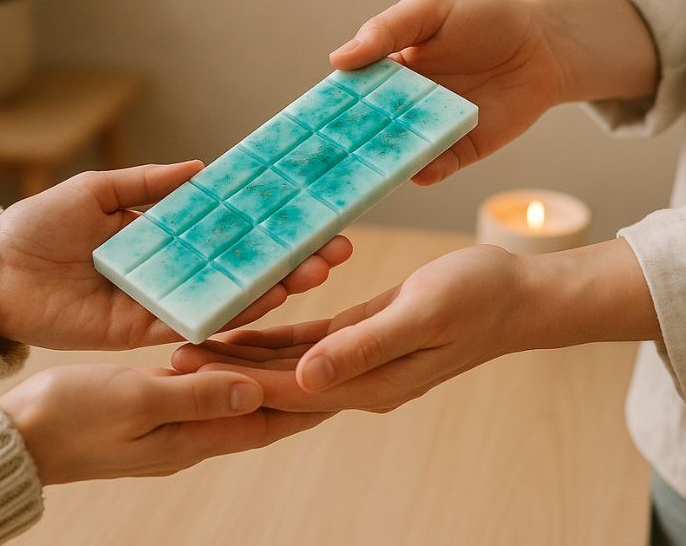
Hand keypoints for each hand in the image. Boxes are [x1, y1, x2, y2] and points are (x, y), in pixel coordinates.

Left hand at [0, 162, 352, 348]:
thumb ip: (151, 182)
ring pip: (232, 297)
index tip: (313, 214)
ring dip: (276, 287)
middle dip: (293, 259)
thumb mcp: (100, 188)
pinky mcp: (147, 328)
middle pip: (245, 266)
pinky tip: (268, 301)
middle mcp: (178, 267)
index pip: (233, 229)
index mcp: (170, 232)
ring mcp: (167, 299)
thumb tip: (204, 166)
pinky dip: (232, 313)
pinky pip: (197, 322)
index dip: (272, 223)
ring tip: (315, 272)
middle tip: (335, 250)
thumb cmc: (42, 222)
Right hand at [0, 363, 329, 483]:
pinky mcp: (157, 405)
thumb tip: (254, 393)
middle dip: (299, 383)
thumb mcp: (135, 402)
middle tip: (335, 356)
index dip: (309, 402)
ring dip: (268, 371)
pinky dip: (230, 363)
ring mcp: (175, 420)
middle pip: (261, 406)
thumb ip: (195, 397)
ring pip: (237, 391)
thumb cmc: (69, 419)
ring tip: (301, 344)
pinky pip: (208, 381)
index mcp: (193, 437)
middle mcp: (193, 432)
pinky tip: (239, 342)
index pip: (269, 421)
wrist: (19, 434)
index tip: (346, 381)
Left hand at [171, 245, 528, 412]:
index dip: (234, 381)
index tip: (187, 371)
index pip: (286, 391)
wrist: (514, 295)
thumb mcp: (420, 314)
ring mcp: (360, 361)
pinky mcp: (362, 336)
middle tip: (171, 356)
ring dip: (244, 356)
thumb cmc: (476, 299)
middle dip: (226, 372)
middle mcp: (359, 379)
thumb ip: (364, 348)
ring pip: (288, 364)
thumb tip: (306, 379)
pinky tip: (248, 324)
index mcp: (369, 383)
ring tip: (196, 342)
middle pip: (278, 383)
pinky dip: (276, 335)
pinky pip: (309, 340)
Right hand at [329, 0, 564, 183]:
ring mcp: (430, 131)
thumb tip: (338, 60)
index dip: (326, 107)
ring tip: (362, 172)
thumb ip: (386, 30)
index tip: (301, 122)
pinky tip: (418, 171)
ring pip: (397, 153)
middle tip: (320, 159)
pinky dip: (425, 171)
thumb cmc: (483, 18)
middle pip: (367, 131)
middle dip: (345, 145)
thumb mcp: (430, 10)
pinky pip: (437, 167)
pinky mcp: (460, 151)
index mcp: (386, 72)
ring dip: (380, 163)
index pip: (349, 93)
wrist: (542, 44)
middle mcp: (402, 107)